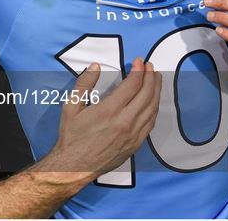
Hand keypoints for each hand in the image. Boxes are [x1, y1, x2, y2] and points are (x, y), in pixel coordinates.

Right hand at [52, 57, 161, 178]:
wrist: (73, 167)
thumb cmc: (71, 136)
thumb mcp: (71, 106)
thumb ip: (84, 83)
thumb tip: (95, 66)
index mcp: (110, 110)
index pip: (132, 85)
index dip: (138, 70)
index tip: (139, 61)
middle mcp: (125, 122)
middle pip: (146, 94)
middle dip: (150, 76)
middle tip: (150, 65)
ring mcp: (133, 135)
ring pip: (152, 108)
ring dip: (156, 90)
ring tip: (155, 78)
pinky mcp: (135, 145)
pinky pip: (150, 123)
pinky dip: (154, 108)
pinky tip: (153, 100)